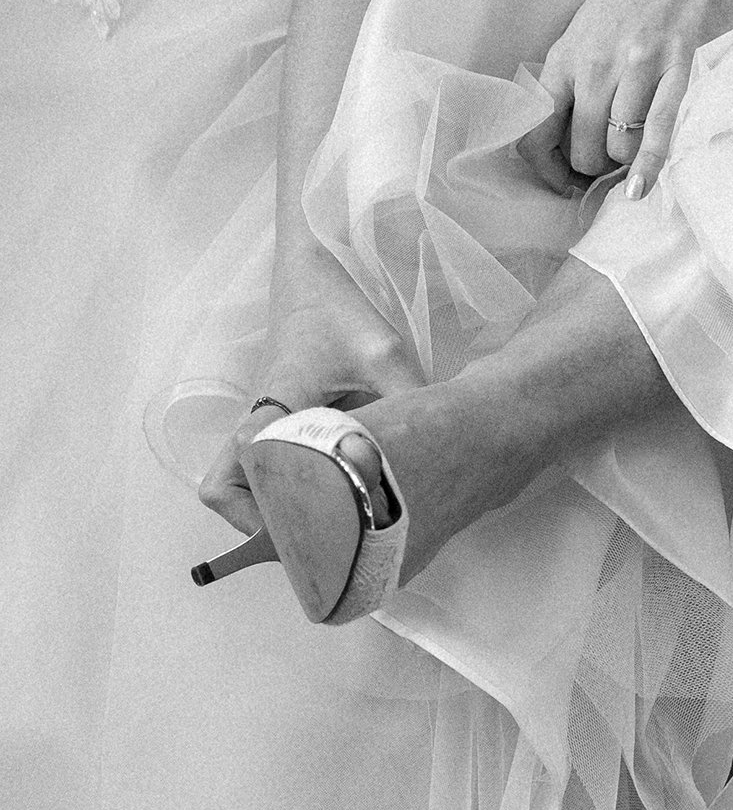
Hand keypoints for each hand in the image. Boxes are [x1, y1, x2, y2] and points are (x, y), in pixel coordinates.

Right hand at [199, 247, 422, 534]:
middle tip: (320, 540)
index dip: (256, 523)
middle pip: (225, 494)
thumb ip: (405, 406)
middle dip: (262, 526)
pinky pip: (268, 464)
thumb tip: (431, 460)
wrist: (312, 269)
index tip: (306, 535)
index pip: (228, 486)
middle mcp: (255, 422)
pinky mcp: (277, 418)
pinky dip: (291, 485)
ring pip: (244, 482)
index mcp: (269, 412)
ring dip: (277, 507)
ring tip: (334, 524)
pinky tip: (343, 493)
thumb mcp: (385, 356)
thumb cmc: (340, 310)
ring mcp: (261, 421)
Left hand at [516, 0, 732, 200]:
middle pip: (581, 148)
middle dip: (592, 168)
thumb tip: (561, 138)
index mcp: (567, 54)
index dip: (545, 166)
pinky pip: (657, 132)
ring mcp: (639, 66)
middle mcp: (597, 62)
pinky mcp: (679, 70)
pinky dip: (646, 167)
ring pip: (618, 147)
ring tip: (632, 156)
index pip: (537, 128)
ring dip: (624, 163)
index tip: (560, 178)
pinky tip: (640, 189)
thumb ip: (572, 79)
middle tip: (607, 166)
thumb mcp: (588, 31)